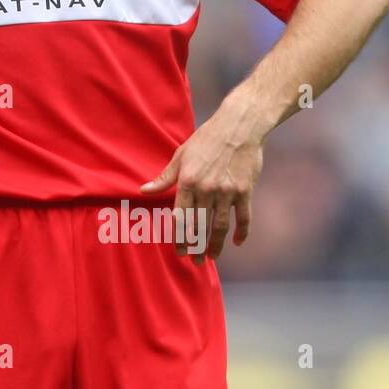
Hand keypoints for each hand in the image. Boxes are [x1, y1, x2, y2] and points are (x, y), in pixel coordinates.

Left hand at [140, 107, 264, 262]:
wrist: (239, 126)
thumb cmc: (206, 139)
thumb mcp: (180, 155)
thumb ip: (164, 178)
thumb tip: (143, 191)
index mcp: (188, 181)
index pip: (181, 217)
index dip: (179, 237)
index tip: (179, 251)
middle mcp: (207, 189)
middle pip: (199, 226)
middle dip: (196, 246)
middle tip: (195, 262)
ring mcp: (227, 191)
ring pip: (220, 226)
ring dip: (216, 245)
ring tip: (212, 258)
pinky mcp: (245, 191)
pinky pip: (244, 217)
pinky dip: (242, 232)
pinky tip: (237, 242)